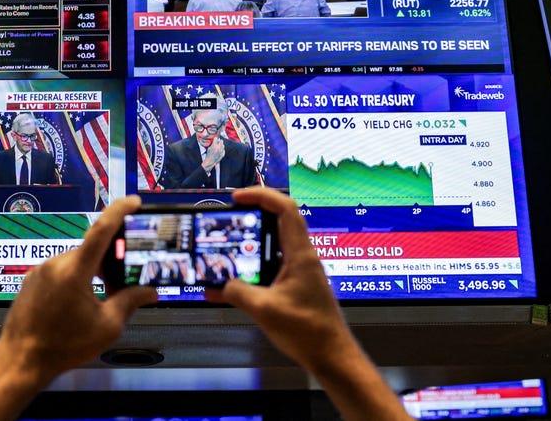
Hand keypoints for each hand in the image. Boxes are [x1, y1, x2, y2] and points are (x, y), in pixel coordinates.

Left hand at [0, 197, 158, 420]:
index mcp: (74, 270)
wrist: (20, 361)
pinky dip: (74, 281)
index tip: (134, 201)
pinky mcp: (32, 281)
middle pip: (91, 251)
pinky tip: (78, 305)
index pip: (101, 230)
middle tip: (124, 279)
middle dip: (110, 262)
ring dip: (91, 274)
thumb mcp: (106, 326)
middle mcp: (55, 264)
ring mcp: (40, 271)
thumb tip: (150, 292)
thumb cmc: (62, 346)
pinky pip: (59, 273)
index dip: (120, 211)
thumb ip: (129, 302)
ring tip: (100, 300)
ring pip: (75, 263)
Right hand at [201, 138, 225, 170]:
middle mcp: (219, 148)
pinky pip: (223, 150)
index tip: (215, 139)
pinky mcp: (223, 154)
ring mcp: (221, 151)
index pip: (216, 138)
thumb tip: (215, 141)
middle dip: (219, 141)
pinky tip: (219, 151)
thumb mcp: (209, 148)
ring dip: (221, 145)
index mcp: (214, 146)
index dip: (215, 139)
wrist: (210, 162)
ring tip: (218, 147)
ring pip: (223, 145)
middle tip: (217, 142)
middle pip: (221, 141)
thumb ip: (212, 144)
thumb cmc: (208, 155)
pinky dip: (222, 149)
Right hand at [204, 186, 352, 372]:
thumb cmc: (309, 331)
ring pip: (272, 246)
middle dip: (251, 216)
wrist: (331, 355)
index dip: (261, 196)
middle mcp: (302, 258)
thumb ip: (237, 292)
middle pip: (278, 222)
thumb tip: (218, 285)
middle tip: (228, 220)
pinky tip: (229, 287)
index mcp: (300, 255)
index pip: (285, 208)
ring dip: (248, 246)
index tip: (237, 198)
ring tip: (225, 250)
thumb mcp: (264, 310)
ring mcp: (299, 271)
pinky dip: (250, 272)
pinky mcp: (295, 286)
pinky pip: (270, 269)